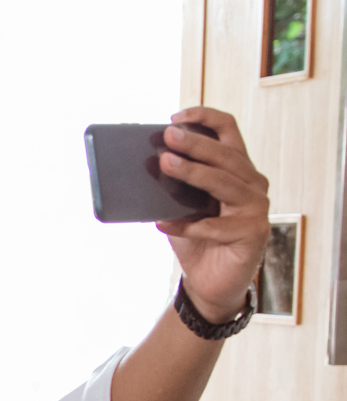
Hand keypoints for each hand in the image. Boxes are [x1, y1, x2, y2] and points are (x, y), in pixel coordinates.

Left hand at [156, 108, 270, 320]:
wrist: (209, 283)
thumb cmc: (196, 239)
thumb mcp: (180, 207)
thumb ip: (171, 186)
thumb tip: (143, 164)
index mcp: (237, 169)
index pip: (228, 131)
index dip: (205, 118)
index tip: (175, 117)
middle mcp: (253, 184)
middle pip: (225, 155)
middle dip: (195, 143)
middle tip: (167, 136)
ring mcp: (256, 208)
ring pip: (224, 184)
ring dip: (192, 173)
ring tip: (163, 165)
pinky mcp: (254, 233)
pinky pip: (215, 226)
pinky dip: (186, 226)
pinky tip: (162, 224)